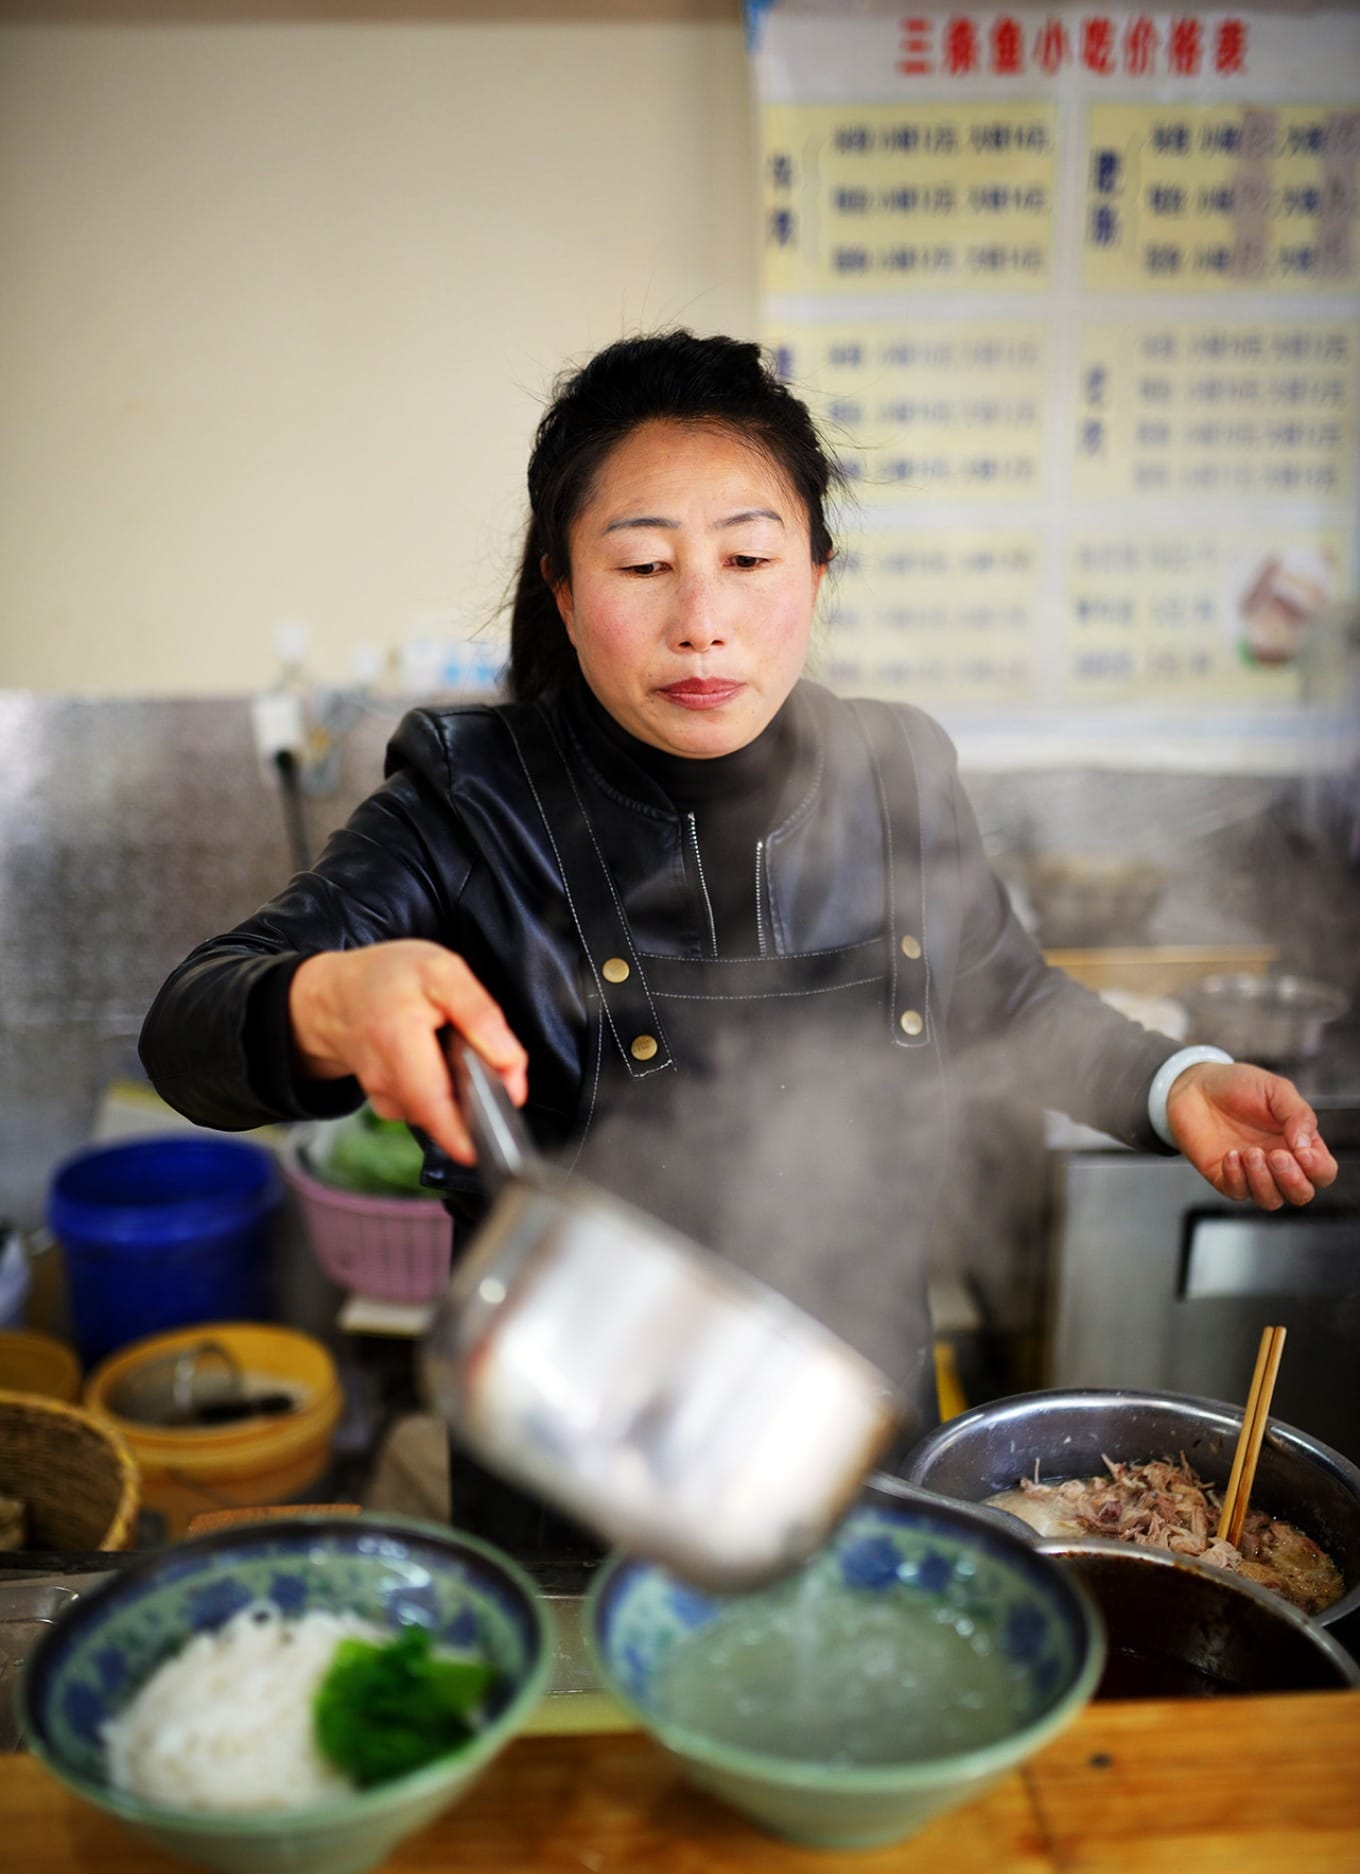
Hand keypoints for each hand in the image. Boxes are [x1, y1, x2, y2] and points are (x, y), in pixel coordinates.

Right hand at [289, 940, 528, 1165]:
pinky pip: (428, 1110)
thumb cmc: (391, 979)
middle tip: (489, 1075)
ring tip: (453, 1054)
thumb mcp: (444, 974)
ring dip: (460, 1094)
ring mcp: (382, 1097)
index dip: (470, 1126)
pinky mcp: (387, 1105)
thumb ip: (483, 1020)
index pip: (435, 1104)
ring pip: (439, 1114)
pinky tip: (437, 1064)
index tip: (500, 1120)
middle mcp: (384, 1078)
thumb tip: (513, 1071)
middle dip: (475, 1106)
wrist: (338, 995)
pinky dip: (443, 1091)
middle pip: (443, 1117)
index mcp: (398, 1040)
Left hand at [1165, 1061, 1337, 1209]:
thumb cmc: (1239, 1085)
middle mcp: (1278, 1163)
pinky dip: (1236, 1177)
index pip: (1322, 1171)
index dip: (1318, 1169)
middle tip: (1276, 1155)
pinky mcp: (1224, 1177)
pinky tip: (1230, 1154)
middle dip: (1293, 1181)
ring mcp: (1251, 1173)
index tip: (1302, 1152)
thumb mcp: (1275, 1090)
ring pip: (1271, 1200)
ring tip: (1250, 1152)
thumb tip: (1306, 1147)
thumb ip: (1298, 1115)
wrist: (1195, 1085)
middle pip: (1301, 1194)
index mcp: (1299, 1144)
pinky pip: (1237, 1193)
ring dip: (1263, 1181)